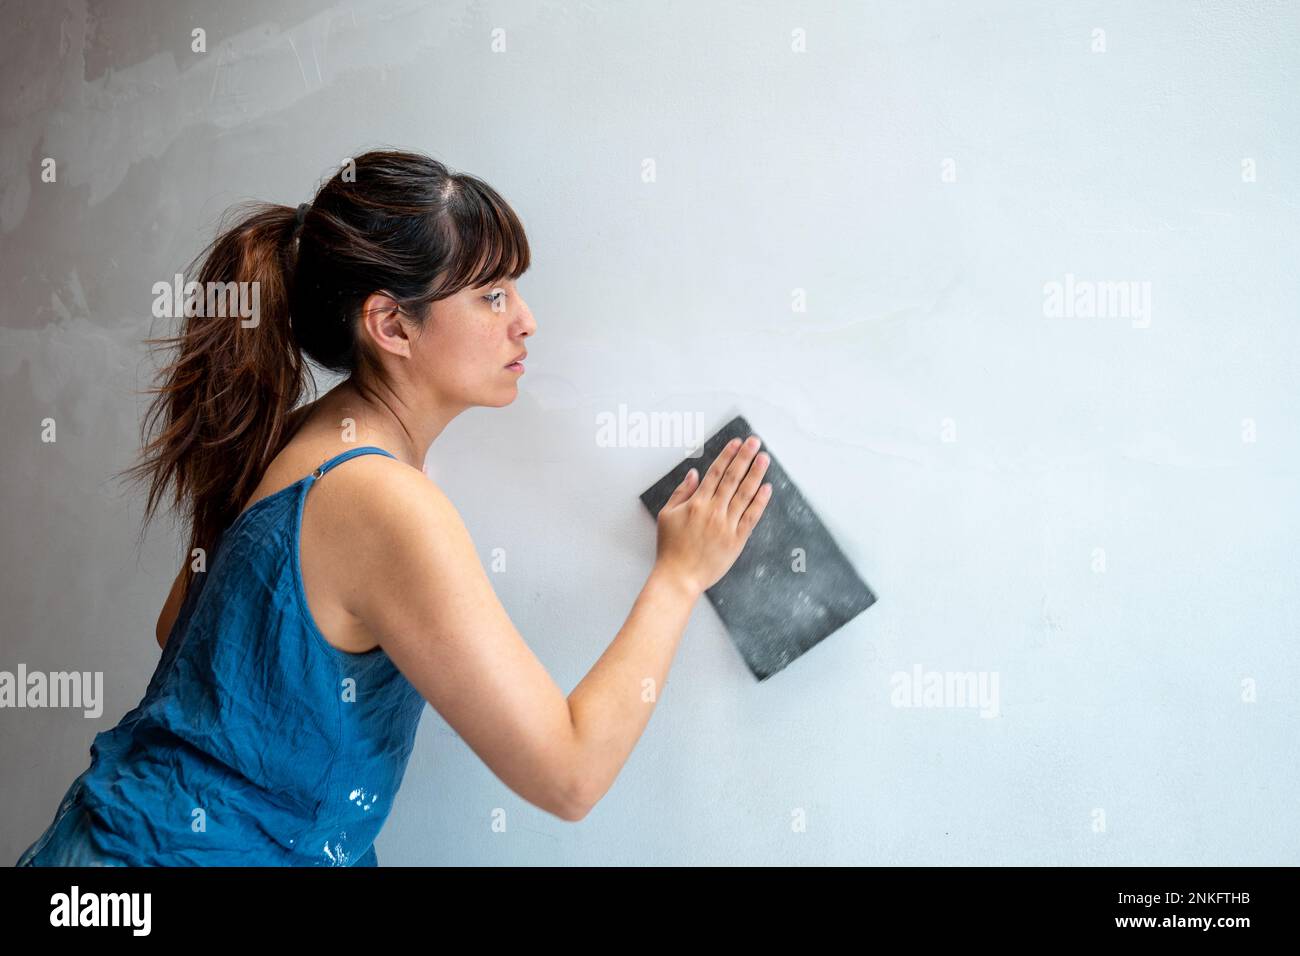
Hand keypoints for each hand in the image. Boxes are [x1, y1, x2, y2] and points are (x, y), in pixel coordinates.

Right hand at [654, 435, 772, 594]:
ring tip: (764, 458)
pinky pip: (751, 516)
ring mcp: (726, 525)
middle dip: (745, 457)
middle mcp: (713, 510)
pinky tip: (767, 488)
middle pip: (732, 478)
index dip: (727, 456)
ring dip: (755, 474)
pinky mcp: (736, 540)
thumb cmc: (670, 548)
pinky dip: (760, 502)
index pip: (715, 473)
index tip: (737, 443)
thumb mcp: (666, 515)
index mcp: (696, 503)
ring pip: (744, 494)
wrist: (679, 576)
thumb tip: (694, 474)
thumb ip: (681, 493)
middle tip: (755, 442)